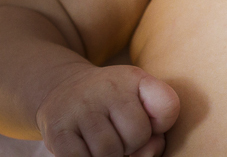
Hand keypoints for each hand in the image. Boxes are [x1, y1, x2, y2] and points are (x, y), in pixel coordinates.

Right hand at [35, 65, 179, 156]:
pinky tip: (85, 150)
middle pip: (138, 135)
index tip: (148, 120)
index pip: (167, 106)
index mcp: (134, 78)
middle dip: (132, 143)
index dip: (161, 124)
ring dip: (110, 156)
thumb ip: (153, 130)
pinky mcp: (58, 130)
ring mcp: (80, 108)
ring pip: (110, 152)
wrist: (63, 89)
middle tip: (118, 134)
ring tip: (102, 143)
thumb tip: (146, 154)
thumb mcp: (138, 104)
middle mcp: (107, 87)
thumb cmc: (111, 106)